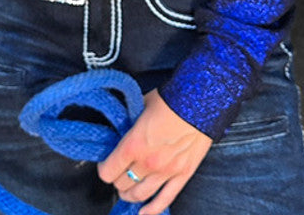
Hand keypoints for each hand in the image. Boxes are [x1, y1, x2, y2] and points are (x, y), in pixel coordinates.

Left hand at [98, 89, 211, 214]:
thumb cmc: (169, 100)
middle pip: (122, 184)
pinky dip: (152, 210)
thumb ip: (130, 122)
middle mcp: (148, 163)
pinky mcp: (182, 175)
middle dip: (117, 179)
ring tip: (127, 189)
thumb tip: (122, 127)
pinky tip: (143, 213)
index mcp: (133, 145)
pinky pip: (165, 200)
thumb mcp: (140, 106)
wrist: (199, 102)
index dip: (104, 167)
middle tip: (118, 172)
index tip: (105, 162)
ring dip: (130, 194)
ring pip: (140, 195)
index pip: (108, 171)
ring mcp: (166, 172)